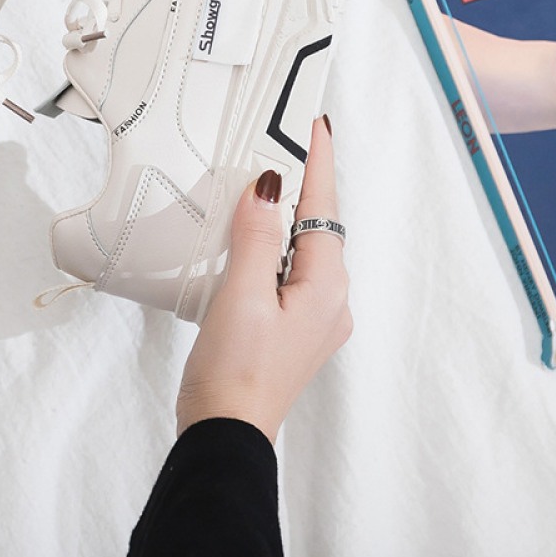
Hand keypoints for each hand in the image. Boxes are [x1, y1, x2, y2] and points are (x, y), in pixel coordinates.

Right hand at [176, 116, 351, 442]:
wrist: (225, 432)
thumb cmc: (235, 370)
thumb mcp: (243, 295)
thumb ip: (258, 238)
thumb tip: (268, 187)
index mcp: (325, 287)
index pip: (324, 209)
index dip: (319, 163)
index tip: (315, 124)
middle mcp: (329, 300)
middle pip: (317, 226)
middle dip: (300, 184)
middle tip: (278, 142)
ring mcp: (312, 316)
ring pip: (301, 249)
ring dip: (283, 215)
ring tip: (259, 182)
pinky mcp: (290, 326)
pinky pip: (288, 270)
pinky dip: (272, 245)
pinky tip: (249, 239)